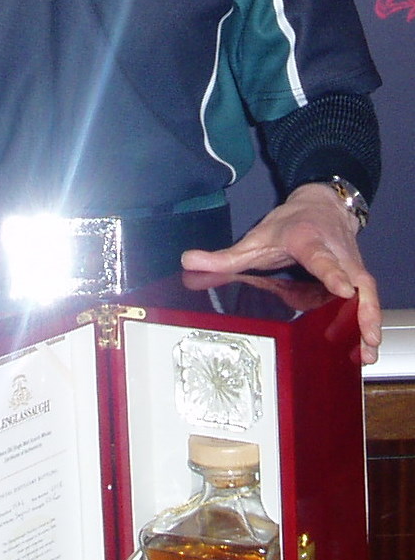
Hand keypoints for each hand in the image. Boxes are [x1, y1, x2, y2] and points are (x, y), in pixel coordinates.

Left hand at [181, 183, 381, 363]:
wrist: (323, 206)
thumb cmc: (292, 224)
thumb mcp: (257, 237)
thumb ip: (225, 256)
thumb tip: (189, 262)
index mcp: (310, 242)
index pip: (322, 259)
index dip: (332, 273)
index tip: (342, 289)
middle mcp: (337, 256)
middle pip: (357, 282)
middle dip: (364, 309)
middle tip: (366, 337)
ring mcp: (351, 269)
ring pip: (368, 295)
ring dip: (370, 323)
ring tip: (367, 353)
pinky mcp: (358, 282)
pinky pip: (366, 303)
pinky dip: (367, 325)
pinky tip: (364, 351)